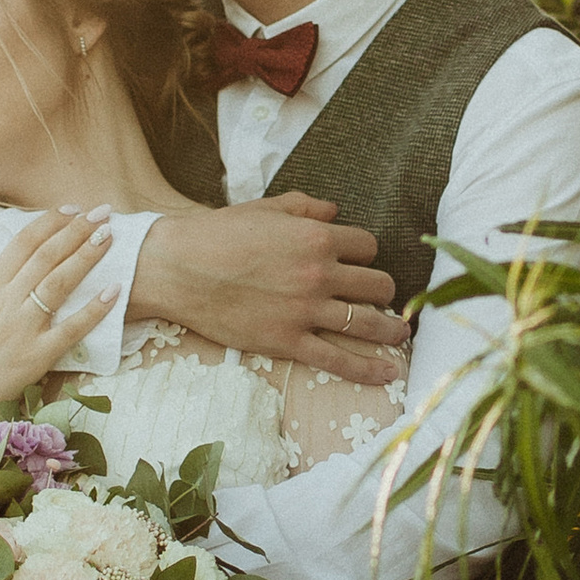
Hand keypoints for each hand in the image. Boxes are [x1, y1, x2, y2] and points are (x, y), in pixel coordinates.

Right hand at [0, 216, 112, 480]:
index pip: (21, 245)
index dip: (47, 223)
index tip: (70, 210)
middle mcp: (5, 304)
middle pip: (45, 258)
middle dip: (75, 231)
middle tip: (102, 212)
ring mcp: (22, 330)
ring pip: (58, 284)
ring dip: (85, 257)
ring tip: (108, 236)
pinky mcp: (36, 357)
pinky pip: (70, 330)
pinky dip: (93, 310)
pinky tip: (114, 290)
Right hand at [134, 197, 407, 382]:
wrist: (178, 268)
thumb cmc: (218, 234)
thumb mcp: (266, 209)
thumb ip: (306, 207)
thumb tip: (336, 210)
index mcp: (316, 238)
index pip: (367, 246)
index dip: (364, 254)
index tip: (357, 262)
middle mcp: (319, 274)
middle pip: (378, 285)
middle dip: (383, 291)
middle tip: (381, 298)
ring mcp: (306, 310)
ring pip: (368, 322)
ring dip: (391, 329)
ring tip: (400, 335)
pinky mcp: (289, 341)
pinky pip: (339, 360)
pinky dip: (368, 369)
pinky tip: (387, 373)